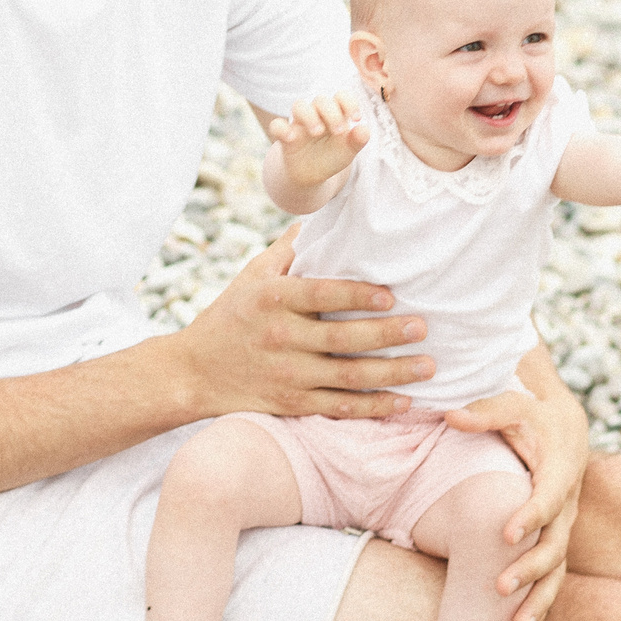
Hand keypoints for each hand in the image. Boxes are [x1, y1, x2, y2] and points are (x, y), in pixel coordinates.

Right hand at [172, 228, 431, 417]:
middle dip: (387, 334)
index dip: (358, 296)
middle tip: (423, 328)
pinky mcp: (292, 404)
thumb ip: (290, 249)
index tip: (391, 295)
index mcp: (272, 299)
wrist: (193, 372)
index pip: (322, 294)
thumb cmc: (230, 315)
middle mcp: (281, 338)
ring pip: (348, 377)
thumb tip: (326, 213)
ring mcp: (287, 375)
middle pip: (342, 338)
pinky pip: (339, 407)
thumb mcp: (253, 275)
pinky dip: (373, 406)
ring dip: (392, 374)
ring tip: (427, 366)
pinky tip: (403, 401)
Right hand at [266, 92, 370, 189]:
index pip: (341, 96)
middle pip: (320, 99)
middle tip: (339, 132)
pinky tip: (292, 138)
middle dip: (332, 113)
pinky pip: (276, 125)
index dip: (349, 102)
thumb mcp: (348, 151)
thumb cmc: (331, 156)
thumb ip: (358, 140)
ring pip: (299, 105)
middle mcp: (316, 114)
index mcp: (335, 114)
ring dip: (309, 116)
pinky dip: (282, 129)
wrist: (311, 175)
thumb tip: (365, 129)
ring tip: (318, 132)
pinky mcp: (284, 136)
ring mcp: (299, 124)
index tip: (355, 118)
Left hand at [445, 382, 588, 620]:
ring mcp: (563, 528)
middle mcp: (567, 505)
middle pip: (554, 545)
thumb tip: (451, 415)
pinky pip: (550, 581)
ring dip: (538, 603)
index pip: (547, 498)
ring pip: (556, 573)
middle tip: (499, 587)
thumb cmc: (532, 413)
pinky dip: (539, 609)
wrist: (564, 424)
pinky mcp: (554, 542)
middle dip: (529, 569)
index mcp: (560, 471)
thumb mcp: (513, 404)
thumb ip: (485, 412)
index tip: (504, 533)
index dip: (530, 516)